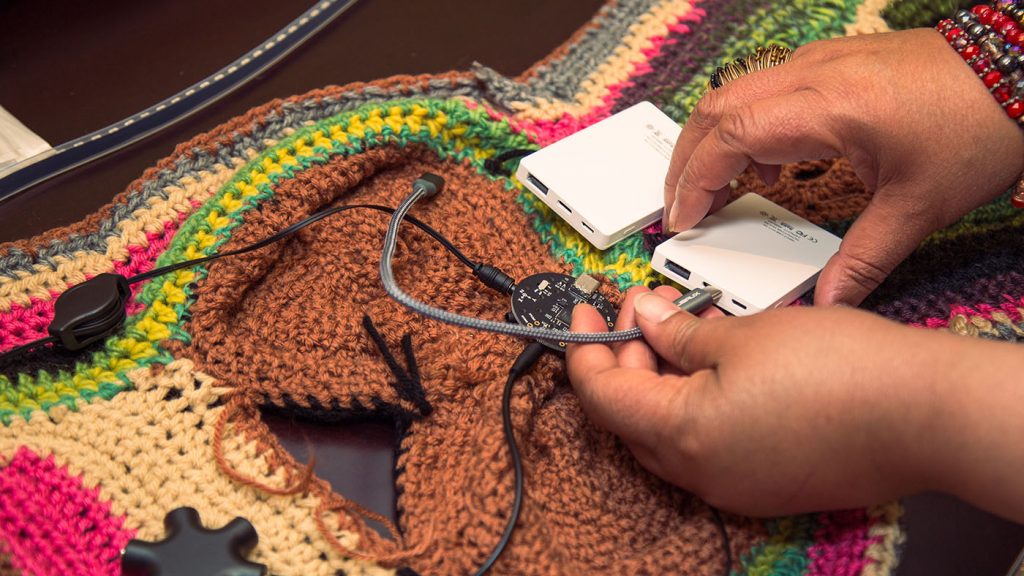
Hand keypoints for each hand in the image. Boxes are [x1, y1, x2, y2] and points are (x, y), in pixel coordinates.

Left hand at [568, 286, 956, 515]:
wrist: (926, 413)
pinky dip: (696, 402)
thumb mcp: (742, 334)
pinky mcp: (764, 482)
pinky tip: (714, 360)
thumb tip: (644, 318)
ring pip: (669, 429)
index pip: (601, 395)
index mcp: (683, 436)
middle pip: (631, 415)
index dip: (584, 347)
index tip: (584, 310)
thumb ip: (678, 332)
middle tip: (639, 309)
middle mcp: (701, 474)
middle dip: (625, 357)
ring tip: (680, 325)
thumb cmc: (843, 372)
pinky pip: (707, 443)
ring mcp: (734, 485)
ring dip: (662, 378)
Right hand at [663, 29, 1023, 305]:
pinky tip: (771, 168)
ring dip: (714, 143)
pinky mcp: (832, 64)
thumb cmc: (980, 123)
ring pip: (735, 96)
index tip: (684, 217)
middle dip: (687, 160)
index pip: (729, 137)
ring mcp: (820, 62)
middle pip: (716, 109)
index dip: (695, 180)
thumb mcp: (920, 205)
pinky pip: (764, 92)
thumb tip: (826, 302)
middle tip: (681, 208)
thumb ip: (864, 258)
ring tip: (717, 193)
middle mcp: (813, 75)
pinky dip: (747, 131)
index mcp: (827, 106)